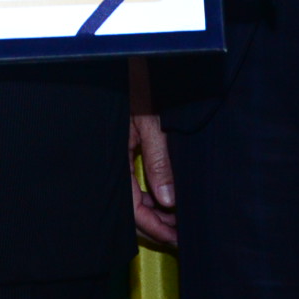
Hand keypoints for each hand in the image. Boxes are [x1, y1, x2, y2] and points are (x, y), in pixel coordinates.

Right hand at [130, 61, 175, 249]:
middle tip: (184, 236)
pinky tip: (169, 197)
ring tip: (182, 220)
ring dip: (157, 210)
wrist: (124, 58)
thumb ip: (158, 161)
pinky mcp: (123, 147)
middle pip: (133, 207)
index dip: (155, 228)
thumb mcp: (151, 122)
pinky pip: (135, 180)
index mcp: (114, 160)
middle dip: (158, 224)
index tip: (177, 241)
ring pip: (135, 195)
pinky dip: (152, 192)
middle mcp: (113, 162)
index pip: (133, 209)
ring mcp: (118, 156)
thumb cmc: (134, 83)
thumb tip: (169, 201)